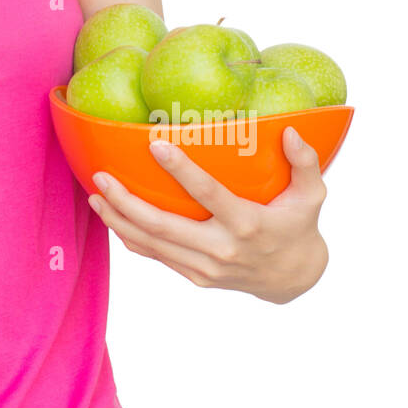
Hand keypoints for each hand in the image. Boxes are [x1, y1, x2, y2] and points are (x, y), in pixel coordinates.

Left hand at [88, 126, 328, 303]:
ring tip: (96, 196)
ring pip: (152, 244)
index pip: (208, 194)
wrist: (295, 279)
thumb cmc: (299, 226)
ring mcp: (206, 267)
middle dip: (127, 202)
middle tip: (101, 177)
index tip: (155, 145)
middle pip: (163, 226)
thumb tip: (290, 129)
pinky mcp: (196, 277)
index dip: (181, 170)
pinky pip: (156, 256)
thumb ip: (305, 162)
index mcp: (247, 224)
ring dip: (119, 220)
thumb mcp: (312, 195)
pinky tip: (112, 218)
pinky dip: (131, 238)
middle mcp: (222, 249)